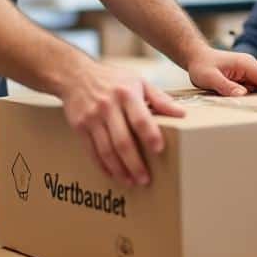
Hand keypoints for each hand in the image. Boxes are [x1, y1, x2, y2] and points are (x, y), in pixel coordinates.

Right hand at [58, 61, 184, 187]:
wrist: (75, 75)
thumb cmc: (113, 79)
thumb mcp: (138, 82)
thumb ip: (160, 99)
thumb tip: (181, 114)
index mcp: (126, 94)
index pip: (140, 118)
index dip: (150, 135)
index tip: (159, 149)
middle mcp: (108, 106)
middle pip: (122, 140)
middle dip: (134, 163)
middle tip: (145, 179)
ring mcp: (92, 117)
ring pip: (106, 150)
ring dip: (119, 169)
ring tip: (131, 181)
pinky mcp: (79, 127)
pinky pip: (92, 151)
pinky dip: (103, 166)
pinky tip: (113, 175)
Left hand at [187, 47, 256, 95]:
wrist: (196, 57)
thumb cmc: (201, 65)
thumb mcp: (210, 77)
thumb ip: (225, 85)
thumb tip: (242, 94)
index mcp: (245, 63)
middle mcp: (249, 66)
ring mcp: (246, 71)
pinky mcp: (242, 77)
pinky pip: (252, 88)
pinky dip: (254, 96)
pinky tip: (252, 107)